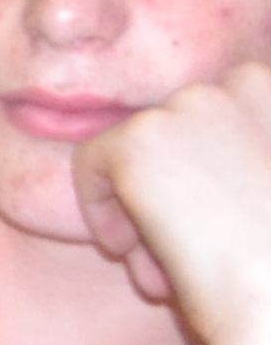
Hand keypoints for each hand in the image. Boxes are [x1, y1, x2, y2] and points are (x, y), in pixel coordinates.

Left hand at [70, 59, 270, 344]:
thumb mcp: (265, 191)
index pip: (218, 117)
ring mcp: (195, 103)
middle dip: (178, 191)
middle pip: (179, 132)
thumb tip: (189, 166)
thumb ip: (238, 159)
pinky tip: (131, 251)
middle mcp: (250, 80)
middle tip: (197, 251)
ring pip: (139, 150)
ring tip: (172, 265)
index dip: (210, 175)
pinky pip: (91, 162)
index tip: (223, 224)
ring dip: (146, 207)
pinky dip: (100, 208)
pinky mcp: (142, 137)